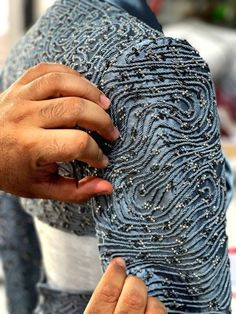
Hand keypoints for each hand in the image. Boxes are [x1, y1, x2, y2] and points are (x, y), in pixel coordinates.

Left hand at [0, 63, 118, 201]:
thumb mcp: (40, 188)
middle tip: (111, 134)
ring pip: (63, 82)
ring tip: (105, 106)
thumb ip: (75, 191)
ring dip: (91, 92)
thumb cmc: (11, 171)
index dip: (96, 153)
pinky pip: (48, 69)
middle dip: (102, 121)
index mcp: (30, 147)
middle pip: (75, 109)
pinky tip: (83, 88)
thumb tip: (107, 186)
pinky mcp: (19, 85)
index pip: (77, 143)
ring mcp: (20, 97)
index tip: (101, 161)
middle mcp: (25, 118)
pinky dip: (71, 75)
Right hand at [85, 258, 166, 313]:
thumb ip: (100, 305)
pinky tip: (153, 313)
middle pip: (133, 296)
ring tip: (147, 303)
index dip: (114, 274)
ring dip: (152, 301)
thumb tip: (111, 277)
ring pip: (155, 308)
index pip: (106, 293)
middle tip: (133, 284)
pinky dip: (159, 311)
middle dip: (135, 283)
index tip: (118, 263)